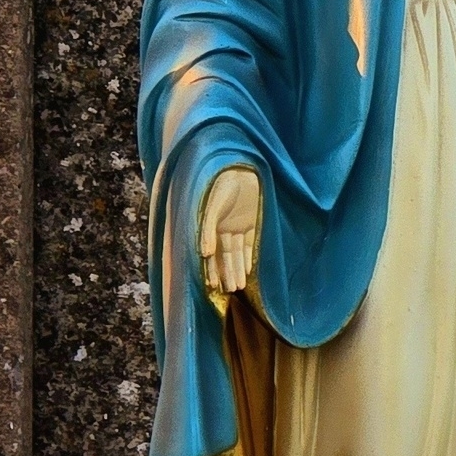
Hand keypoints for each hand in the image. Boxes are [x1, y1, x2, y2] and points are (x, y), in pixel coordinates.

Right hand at [200, 165, 262, 299]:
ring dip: (236, 269)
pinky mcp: (250, 222)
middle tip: (229, 291)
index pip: (209, 251)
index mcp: (211, 223)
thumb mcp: (214, 202)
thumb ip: (208, 227)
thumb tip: (205, 252)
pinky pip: (248, 243)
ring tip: (237, 287)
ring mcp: (236, 225)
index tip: (213, 286)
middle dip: (225, 272)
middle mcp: (222, 226)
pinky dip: (247, 256)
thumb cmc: (222, 180)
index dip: (211, 268)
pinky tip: (247, 271)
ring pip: (235, 252)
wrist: (241, 164)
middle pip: (223, 254)